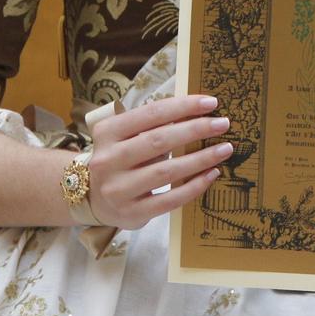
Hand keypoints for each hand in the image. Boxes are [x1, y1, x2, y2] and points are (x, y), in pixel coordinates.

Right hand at [86, 94, 230, 228]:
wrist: (90, 198)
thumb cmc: (119, 159)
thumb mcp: (124, 136)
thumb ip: (152, 124)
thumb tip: (198, 111)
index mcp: (107, 132)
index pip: (150, 114)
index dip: (183, 106)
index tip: (210, 102)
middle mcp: (108, 160)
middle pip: (159, 141)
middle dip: (196, 129)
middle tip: (223, 123)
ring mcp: (118, 189)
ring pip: (167, 171)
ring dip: (200, 158)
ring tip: (224, 149)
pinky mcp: (131, 213)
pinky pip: (170, 199)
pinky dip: (195, 186)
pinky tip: (212, 174)